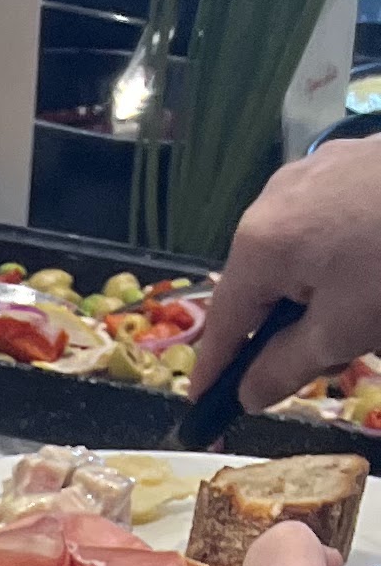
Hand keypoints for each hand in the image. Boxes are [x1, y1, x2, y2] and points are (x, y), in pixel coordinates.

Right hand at [192, 135, 380, 408]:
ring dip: (319, 294)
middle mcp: (278, 198)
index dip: (213, 372)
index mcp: (261, 242)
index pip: (223, 323)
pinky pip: (331, 222)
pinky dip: (344, 258)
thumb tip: (248, 393)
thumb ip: (285, 368)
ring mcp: (319, 169)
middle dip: (283, 329)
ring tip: (366, 316)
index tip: (203, 407)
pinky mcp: (359, 158)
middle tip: (324, 362)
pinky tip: (377, 270)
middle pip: (262, 283)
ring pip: (300, 252)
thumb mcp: (343, 331)